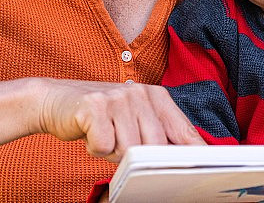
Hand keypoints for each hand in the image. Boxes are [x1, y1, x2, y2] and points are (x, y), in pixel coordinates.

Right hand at [38, 79, 204, 161]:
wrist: (57, 100)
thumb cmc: (101, 116)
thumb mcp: (135, 118)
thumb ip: (160, 134)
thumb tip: (188, 158)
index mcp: (156, 96)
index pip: (184, 131)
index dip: (195, 153)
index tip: (206, 170)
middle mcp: (140, 93)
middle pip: (155, 147)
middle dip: (138, 156)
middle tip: (121, 143)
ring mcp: (117, 98)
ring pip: (128, 150)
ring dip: (113, 152)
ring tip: (105, 135)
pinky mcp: (94, 106)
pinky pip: (104, 147)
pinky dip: (95, 148)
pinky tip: (90, 132)